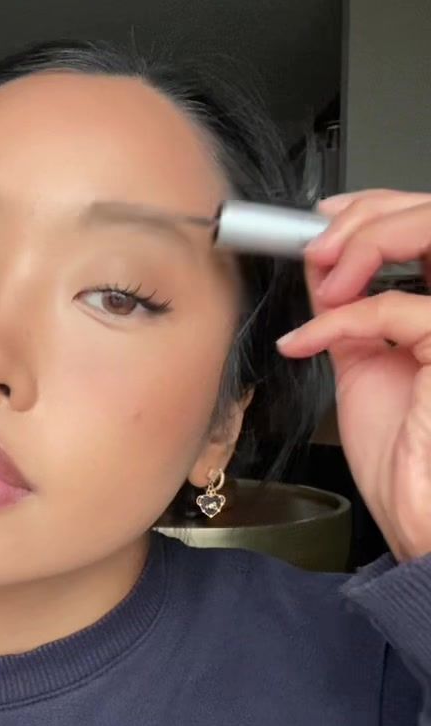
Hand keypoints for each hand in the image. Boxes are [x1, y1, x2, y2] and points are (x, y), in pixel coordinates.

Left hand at [276, 188, 430, 562]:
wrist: (416, 517)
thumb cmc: (402, 458)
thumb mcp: (362, 362)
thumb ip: (349, 307)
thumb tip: (320, 261)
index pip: (427, 222)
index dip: (377, 207)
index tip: (325, 218)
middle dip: (367, 215)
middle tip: (318, 245)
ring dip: (366, 242)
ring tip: (324, 284)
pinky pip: (397, 307)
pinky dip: (341, 318)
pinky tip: (307, 343)